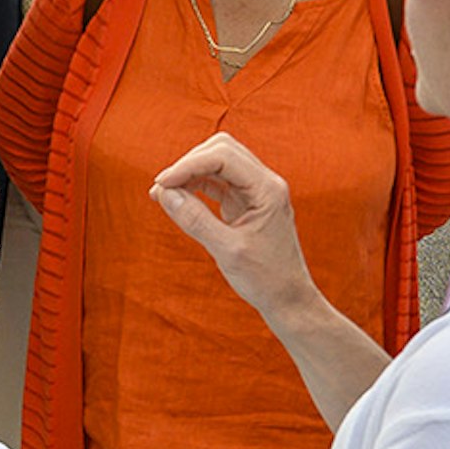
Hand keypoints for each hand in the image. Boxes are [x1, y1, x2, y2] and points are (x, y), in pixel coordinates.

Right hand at [149, 134, 306, 310]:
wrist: (287, 298)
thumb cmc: (265, 278)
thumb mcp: (227, 250)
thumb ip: (195, 220)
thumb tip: (164, 193)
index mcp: (267, 189)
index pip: (224, 156)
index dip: (188, 165)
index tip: (162, 184)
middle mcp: (264, 183)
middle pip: (221, 150)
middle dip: (188, 163)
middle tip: (162, 188)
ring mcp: (255, 191)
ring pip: (218, 163)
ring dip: (190, 173)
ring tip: (163, 194)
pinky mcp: (245, 203)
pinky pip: (217, 183)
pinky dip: (195, 186)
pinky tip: (176, 199)